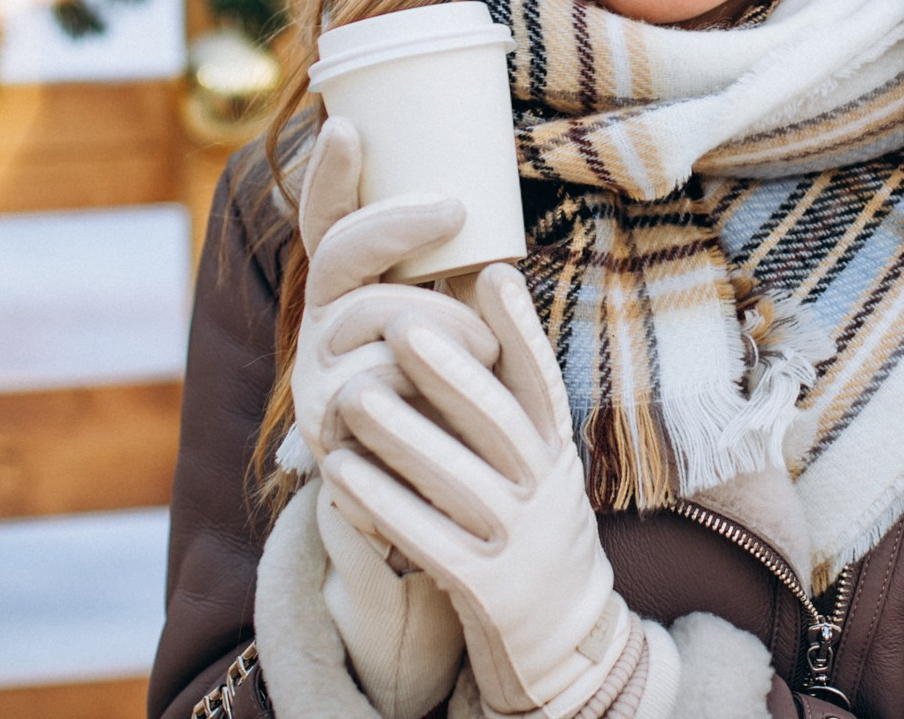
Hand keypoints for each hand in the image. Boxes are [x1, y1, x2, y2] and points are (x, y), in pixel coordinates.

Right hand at [291, 116, 501, 469]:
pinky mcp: (325, 429)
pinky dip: (426, 388)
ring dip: (448, 324)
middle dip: (400, 222)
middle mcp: (321, 325)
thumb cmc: (462, 402)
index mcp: (349, 293)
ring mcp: (316, 377)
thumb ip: (461, 275)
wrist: (441, 510)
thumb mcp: (463, 327)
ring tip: (484, 354)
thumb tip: (491, 195)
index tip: (344, 126)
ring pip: (377, 312)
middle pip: (343, 252)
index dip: (328, 176)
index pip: (324, 224)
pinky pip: (377, 380)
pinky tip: (443, 408)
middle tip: (454, 207)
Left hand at [326, 263, 644, 718]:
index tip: (494, 274)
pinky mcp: (485, 588)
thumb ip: (507, 398)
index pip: (542, 381)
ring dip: (405, 436)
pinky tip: (342, 471)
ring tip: (355, 395)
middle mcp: (544, 489)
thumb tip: (479, 290)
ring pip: (460, 482)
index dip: (521, 329)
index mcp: (554, 448)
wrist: (561, 631)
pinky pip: (429, 541)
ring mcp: (518, 540)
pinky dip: (385, 504)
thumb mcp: (537, 458)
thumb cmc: (527, 518)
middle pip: (500, 424)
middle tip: (401, 324)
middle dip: (452, 373)